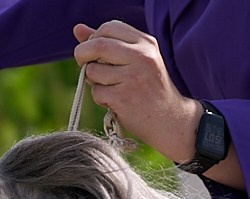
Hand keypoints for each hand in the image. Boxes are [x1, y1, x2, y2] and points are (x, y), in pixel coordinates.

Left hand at [72, 21, 200, 163]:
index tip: (95, 51)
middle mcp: (142, 57)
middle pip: (97, 45)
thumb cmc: (150, 89)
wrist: (172, 121)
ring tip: (111, 88)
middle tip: (85, 65)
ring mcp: (133, 78)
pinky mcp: (124, 98)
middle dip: (83, 54)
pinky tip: (116, 102)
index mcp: (146, 43)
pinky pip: (97, 91)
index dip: (95, 38)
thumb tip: (77, 30)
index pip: (109, 27)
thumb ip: (109, 43)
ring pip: (93, 70)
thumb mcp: (137, 60)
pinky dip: (101, 98)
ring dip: (93, 80)